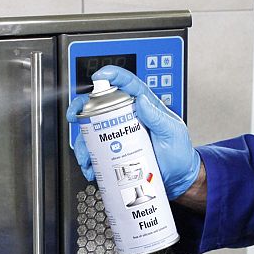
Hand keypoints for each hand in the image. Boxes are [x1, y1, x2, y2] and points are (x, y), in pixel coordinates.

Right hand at [65, 66, 201, 199]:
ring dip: (83, 141)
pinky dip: (88, 160)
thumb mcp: (172, 131)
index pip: (127, 84)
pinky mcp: (114, 152)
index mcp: (144, 106)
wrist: (178, 177)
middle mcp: (127, 117)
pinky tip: (91, 168)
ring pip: (92, 130)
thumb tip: (141, 99)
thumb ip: (158, 116)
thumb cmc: (178, 152)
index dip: (112, 76)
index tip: (98, 77)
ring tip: (86, 155)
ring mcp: (118, 135)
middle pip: (99, 104)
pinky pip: (95, 152)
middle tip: (75, 115)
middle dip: (81, 107)